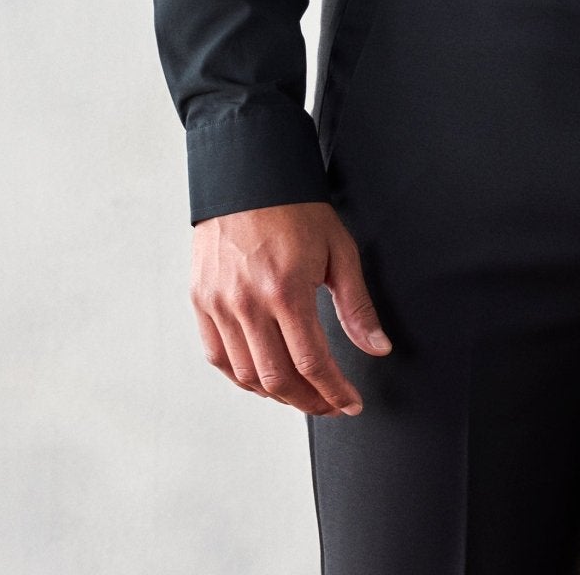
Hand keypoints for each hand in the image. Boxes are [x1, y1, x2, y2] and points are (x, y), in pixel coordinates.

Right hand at [190, 199, 392, 415]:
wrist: (248, 176)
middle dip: (308, 402)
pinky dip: (241, 377)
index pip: (312, 363)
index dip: (334, 392)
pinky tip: (262, 376)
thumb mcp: (338, 250)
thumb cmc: (294, 208)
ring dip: (276, 394)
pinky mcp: (201, 301)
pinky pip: (217, 357)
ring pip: (246, 375)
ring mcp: (219, 304)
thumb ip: (357, 305)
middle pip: (277, 379)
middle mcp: (248, 302)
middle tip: (329, 404)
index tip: (349, 403)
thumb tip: (378, 347)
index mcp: (286, 289)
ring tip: (301, 393)